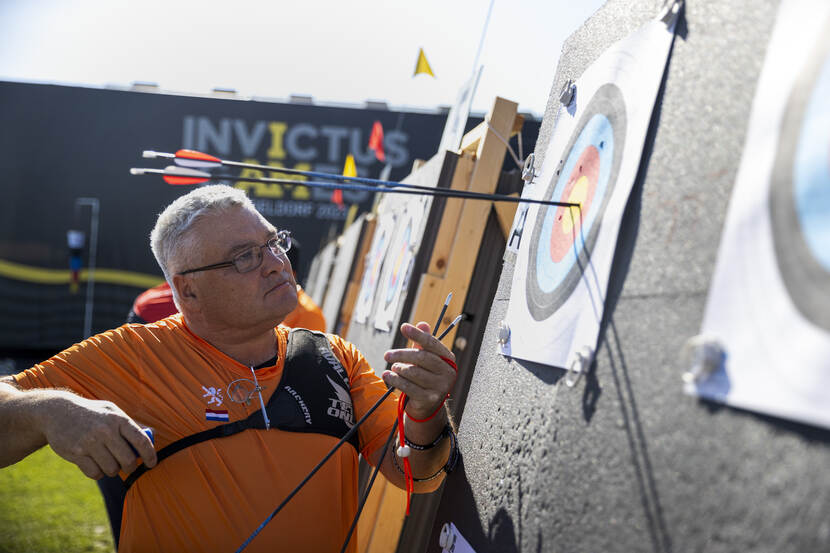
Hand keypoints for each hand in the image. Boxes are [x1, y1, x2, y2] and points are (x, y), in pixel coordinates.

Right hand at [40, 394, 156, 478]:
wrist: (57, 412)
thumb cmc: (91, 413)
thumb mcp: (111, 411)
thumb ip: (130, 424)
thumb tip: (152, 434)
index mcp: (118, 419)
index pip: (141, 441)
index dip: (150, 455)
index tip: (152, 464)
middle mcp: (105, 430)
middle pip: (127, 460)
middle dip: (130, 467)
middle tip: (128, 467)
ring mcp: (90, 442)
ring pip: (111, 469)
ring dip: (112, 470)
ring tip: (109, 463)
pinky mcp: (76, 453)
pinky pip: (95, 473)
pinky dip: (98, 473)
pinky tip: (96, 465)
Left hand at [382, 322, 455, 419]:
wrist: (427, 405)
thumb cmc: (425, 376)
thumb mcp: (425, 358)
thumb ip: (423, 342)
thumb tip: (422, 323)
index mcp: (448, 359)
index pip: (432, 343)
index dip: (417, 335)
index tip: (403, 327)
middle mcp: (448, 373)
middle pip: (421, 358)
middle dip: (401, 354)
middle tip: (387, 355)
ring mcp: (440, 387)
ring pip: (413, 372)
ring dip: (398, 368)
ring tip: (393, 368)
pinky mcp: (429, 399)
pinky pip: (408, 386)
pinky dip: (395, 380)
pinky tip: (387, 376)